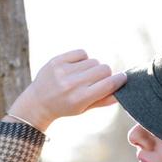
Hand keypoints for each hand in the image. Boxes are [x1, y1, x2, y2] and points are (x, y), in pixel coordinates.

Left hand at [6, 49, 126, 131]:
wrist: (38, 102)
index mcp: (80, 99)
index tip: (123, 78)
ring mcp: (63, 71)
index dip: (120, 79)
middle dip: (105, 74)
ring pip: (94, 61)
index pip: (109, 84)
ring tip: (83, 76)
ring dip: (93, 67)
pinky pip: (82, 53)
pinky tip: (76, 67)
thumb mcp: (84, 109)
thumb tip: (121, 90)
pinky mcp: (57, 60)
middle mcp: (72, 84)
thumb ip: (104, 100)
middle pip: (104, 69)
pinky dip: (83, 59)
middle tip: (97, 80)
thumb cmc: (65, 107)